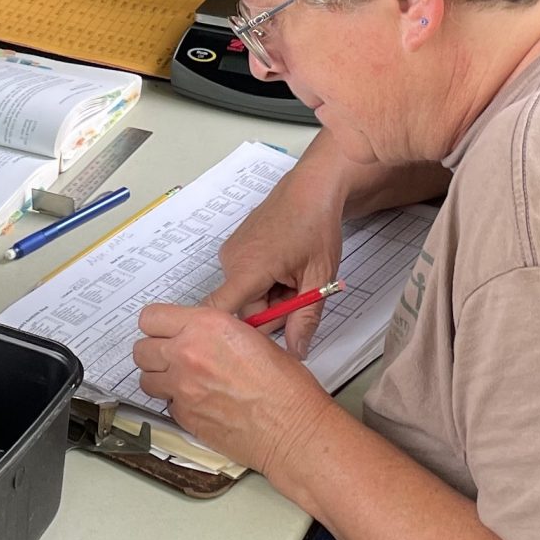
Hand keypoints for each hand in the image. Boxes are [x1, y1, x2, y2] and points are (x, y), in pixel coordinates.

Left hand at [131, 303, 337, 480]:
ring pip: (146, 379)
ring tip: (184, 381)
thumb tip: (200, 335)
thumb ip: (215, 332)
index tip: (164, 330)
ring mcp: (181, 388)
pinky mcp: (183, 416)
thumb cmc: (285, 387)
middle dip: (154, 352)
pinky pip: (165, 404)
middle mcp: (187, 353)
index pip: (151, 317)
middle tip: (172, 356)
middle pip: (140, 348)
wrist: (291, 429)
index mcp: (205, 326)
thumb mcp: (252, 337)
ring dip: (160, 379)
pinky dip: (176, 403)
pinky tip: (199, 402)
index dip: (157, 325)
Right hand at [203, 158, 345, 355]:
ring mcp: (230, 253)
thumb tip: (295, 352)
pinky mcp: (234, 249)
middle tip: (300, 295)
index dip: (230, 336)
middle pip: (243, 309)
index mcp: (248, 269)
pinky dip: (265, 282)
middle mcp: (231, 261)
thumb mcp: (319, 278)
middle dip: (273, 311)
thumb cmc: (316, 226)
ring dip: (271, 297)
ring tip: (295, 277)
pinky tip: (284, 268)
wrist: (312, 188)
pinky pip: (245, 279)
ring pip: (247, 295)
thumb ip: (305, 319)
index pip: (219, 312)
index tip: (252, 347)